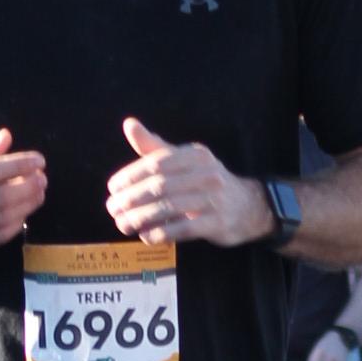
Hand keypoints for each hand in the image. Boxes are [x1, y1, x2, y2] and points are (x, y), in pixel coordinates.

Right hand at [0, 131, 46, 258]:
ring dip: (28, 205)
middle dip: (30, 186)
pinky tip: (24, 214)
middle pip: (3, 196)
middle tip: (42, 178)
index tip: (38, 160)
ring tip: (39, 193)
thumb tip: (6, 137)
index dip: (20, 165)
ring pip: (5, 217)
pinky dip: (17, 224)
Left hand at [105, 118, 267, 247]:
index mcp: (195, 155)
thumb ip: (155, 147)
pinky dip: (160, 233)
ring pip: (168, 208)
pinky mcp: (217, 223)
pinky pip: (183, 229)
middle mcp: (206, 174)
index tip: (113, 188)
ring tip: (123, 224)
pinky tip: (145, 236)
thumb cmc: (206, 182)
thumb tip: (129, 124)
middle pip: (160, 186)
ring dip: (140, 218)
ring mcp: (214, 199)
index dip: (131, 176)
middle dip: (131, 199)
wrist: (248, 206)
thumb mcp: (184, 160)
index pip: (156, 163)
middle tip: (113, 209)